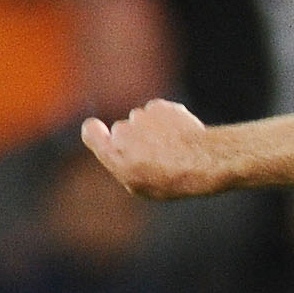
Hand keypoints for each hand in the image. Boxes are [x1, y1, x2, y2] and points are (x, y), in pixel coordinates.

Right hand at [82, 99, 217, 198]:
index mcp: (115, 156)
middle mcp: (123, 134)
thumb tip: (119, 152)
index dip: (95, 130)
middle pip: (122, 130)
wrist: (204, 161)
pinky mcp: (158, 106)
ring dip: (154, 128)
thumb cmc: (174, 180)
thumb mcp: (142, 185)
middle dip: (135, 137)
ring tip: (173, 146)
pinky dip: (168, 119)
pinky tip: (181, 134)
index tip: (99, 128)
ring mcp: (141, 117)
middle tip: (157, 154)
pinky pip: (158, 111)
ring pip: (142, 120)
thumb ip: (123, 165)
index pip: (90, 132)